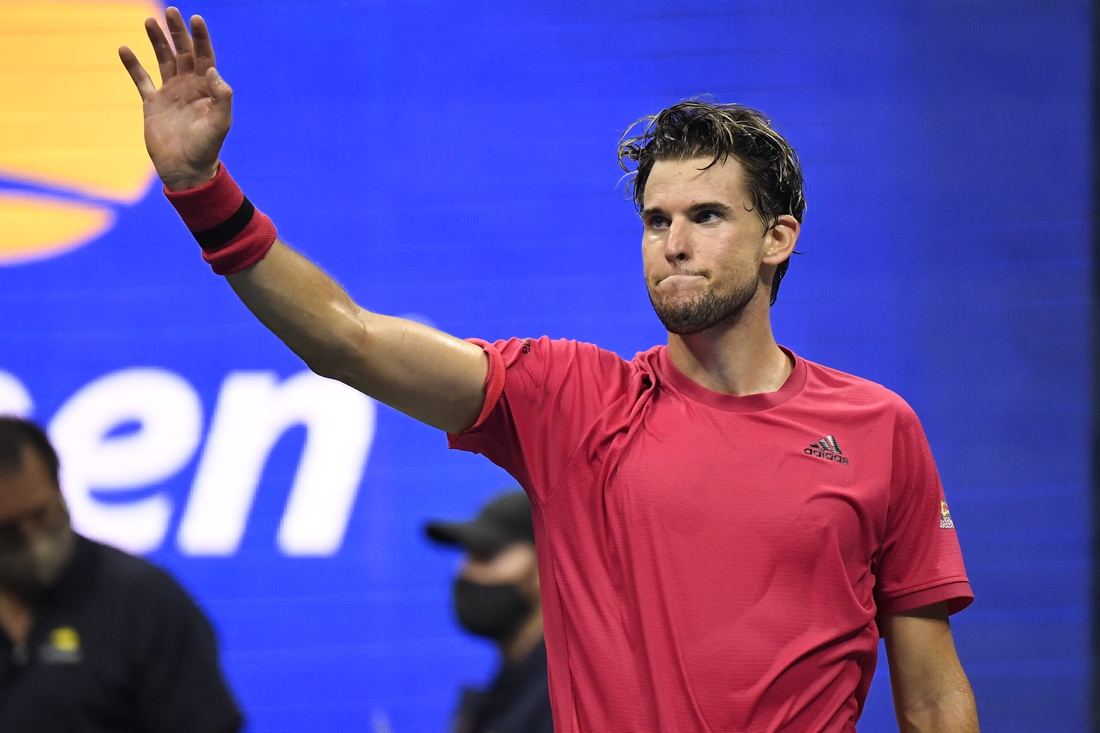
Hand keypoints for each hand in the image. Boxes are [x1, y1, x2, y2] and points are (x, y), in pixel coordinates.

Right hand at [118, 7, 230, 190]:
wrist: (186, 170)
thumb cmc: (207, 148)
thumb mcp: (220, 123)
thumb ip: (221, 96)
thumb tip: (212, 70)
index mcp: (207, 89)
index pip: (205, 56)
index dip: (201, 37)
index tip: (195, 18)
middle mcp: (189, 86)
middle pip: (183, 52)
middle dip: (178, 32)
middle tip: (172, 12)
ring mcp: (170, 93)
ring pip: (163, 60)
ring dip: (157, 41)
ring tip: (149, 21)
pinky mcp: (152, 103)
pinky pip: (141, 79)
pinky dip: (132, 65)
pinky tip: (124, 48)